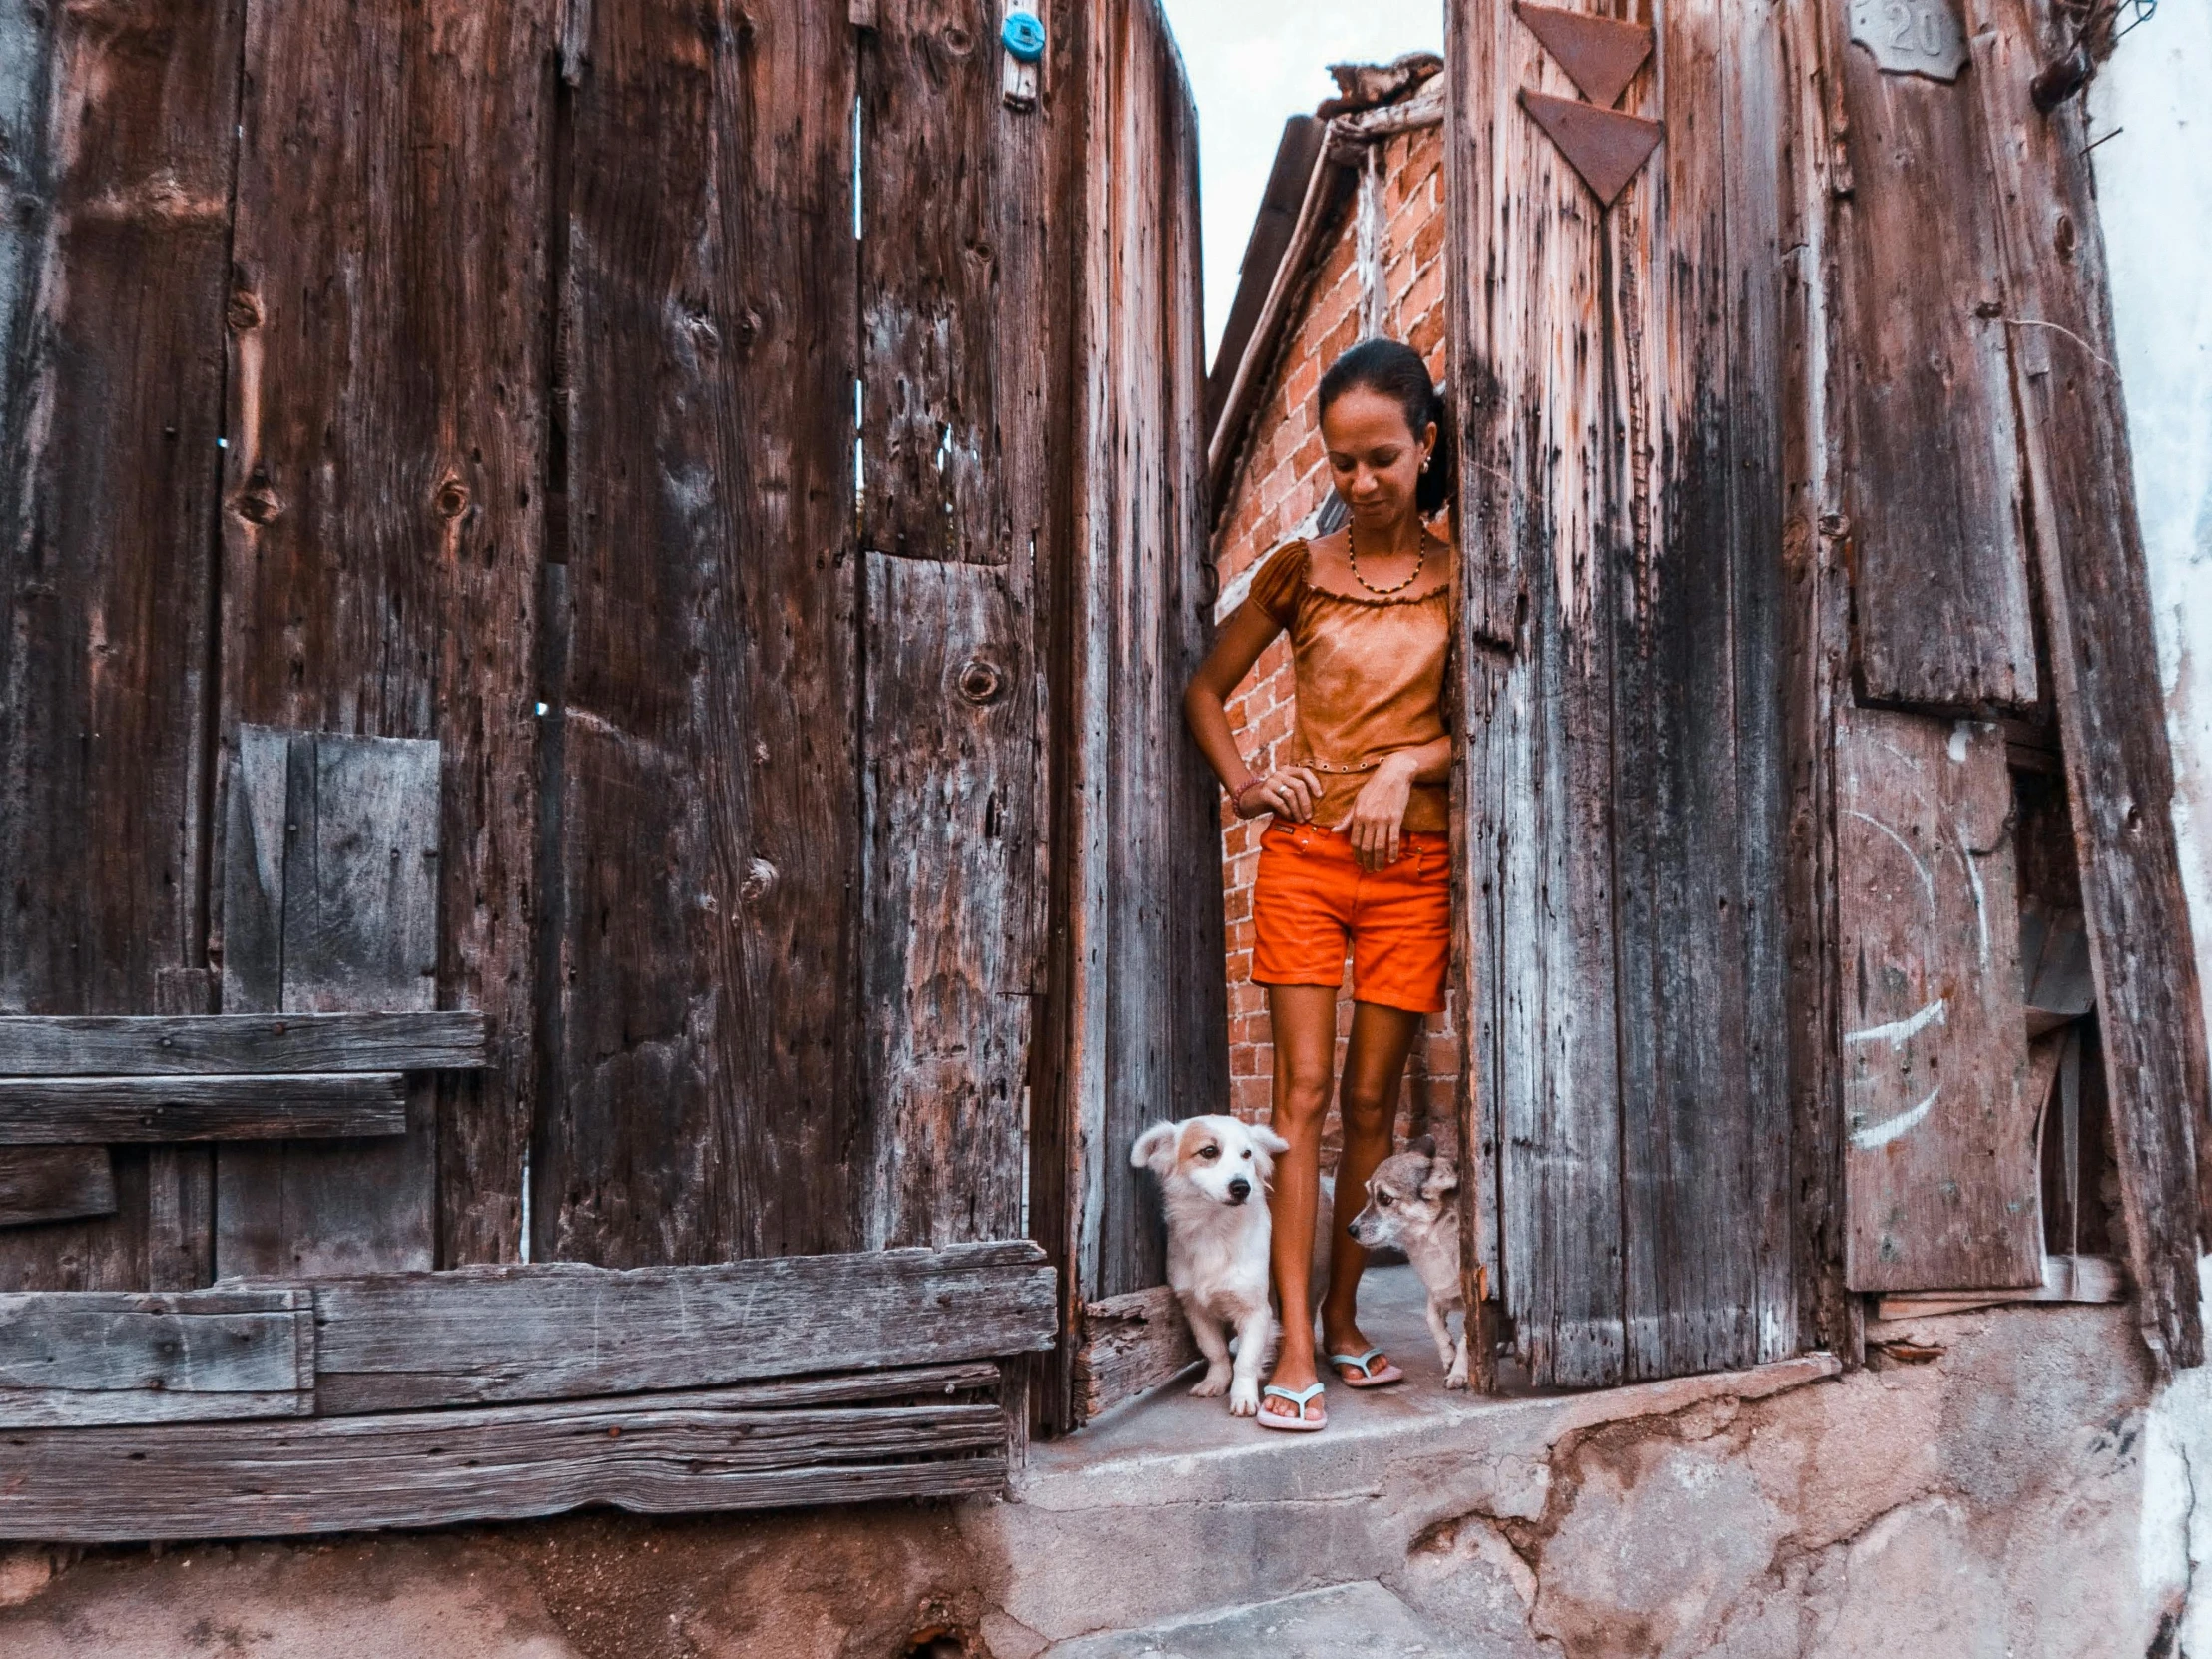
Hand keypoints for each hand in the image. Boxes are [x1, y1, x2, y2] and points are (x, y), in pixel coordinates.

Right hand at [1235, 764, 1322, 821]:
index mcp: (1287, 770)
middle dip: (1306, 803)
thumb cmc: (1273, 797)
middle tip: (1308, 816)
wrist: (1248, 800)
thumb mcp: (1285, 790)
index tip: (1319, 795)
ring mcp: (1270, 781)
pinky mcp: (1263, 792)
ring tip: (1300, 819)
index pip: (1305, 771)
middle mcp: (1279, 773)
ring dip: (1297, 809)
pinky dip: (1287, 812)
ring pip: (1290, 795)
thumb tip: (1317, 802)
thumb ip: (1298, 791)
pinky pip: (1280, 803)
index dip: (1314, 783)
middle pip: (1299, 785)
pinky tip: (1289, 817)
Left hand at [1337, 754, 1415, 868]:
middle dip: (1367, 861)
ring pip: (1379, 846)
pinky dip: (1392, 851)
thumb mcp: (1357, 801)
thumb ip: (1347, 818)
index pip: (1354, 840)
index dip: (1356, 854)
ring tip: (1378, 869)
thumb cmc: (1374, 787)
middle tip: (1369, 870)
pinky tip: (1391, 860)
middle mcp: (1369, 818)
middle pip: (1366, 846)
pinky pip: (1393, 839)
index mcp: (1357, 815)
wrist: (1393, 774)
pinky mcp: (1396, 818)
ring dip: (1378, 860)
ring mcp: (1383, 819)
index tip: (1359, 863)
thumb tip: (1334, 830)